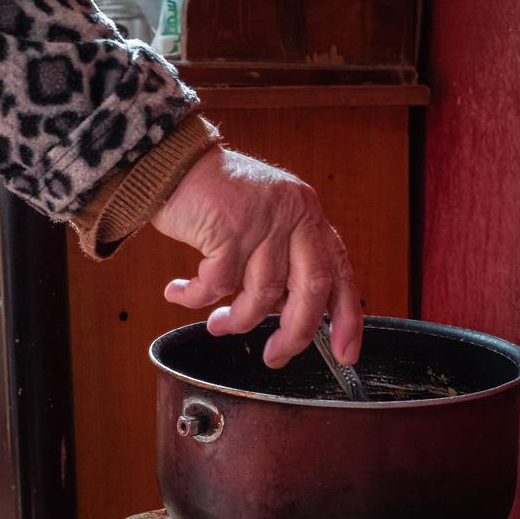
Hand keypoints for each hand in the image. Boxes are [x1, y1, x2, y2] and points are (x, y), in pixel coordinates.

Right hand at [150, 146, 362, 367]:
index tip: (345, 352)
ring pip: (262, 294)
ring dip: (237, 320)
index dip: (347, 318)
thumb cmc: (214, 197)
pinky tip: (181, 294)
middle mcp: (293, 215)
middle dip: (294, 334)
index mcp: (307, 215)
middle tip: (274, 356)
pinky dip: (196, 298)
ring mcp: (263, 220)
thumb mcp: (265, 220)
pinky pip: (217, 284)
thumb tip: (291, 315)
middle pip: (311, 289)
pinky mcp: (229, 228)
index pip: (339, 271)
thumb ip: (283, 258)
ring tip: (217, 324)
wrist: (172, 162)